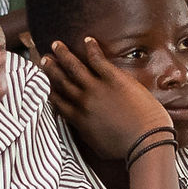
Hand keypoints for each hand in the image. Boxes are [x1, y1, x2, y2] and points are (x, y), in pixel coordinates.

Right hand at [38, 37, 175, 164]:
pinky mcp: (113, 79)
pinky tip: (87, 39)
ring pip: (74, 67)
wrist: (145, 141)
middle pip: (61, 82)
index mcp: (78, 119)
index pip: (57, 101)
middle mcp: (83, 102)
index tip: (41, 81)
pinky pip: (97, 59)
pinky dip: (91, 48)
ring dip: (64, 55)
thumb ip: (87, 135)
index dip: (48, 89)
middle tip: (43, 58)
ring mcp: (97, 89)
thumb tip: (83, 130)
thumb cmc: (126, 149)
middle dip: (51, 69)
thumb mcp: (98, 147)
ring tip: (56, 44)